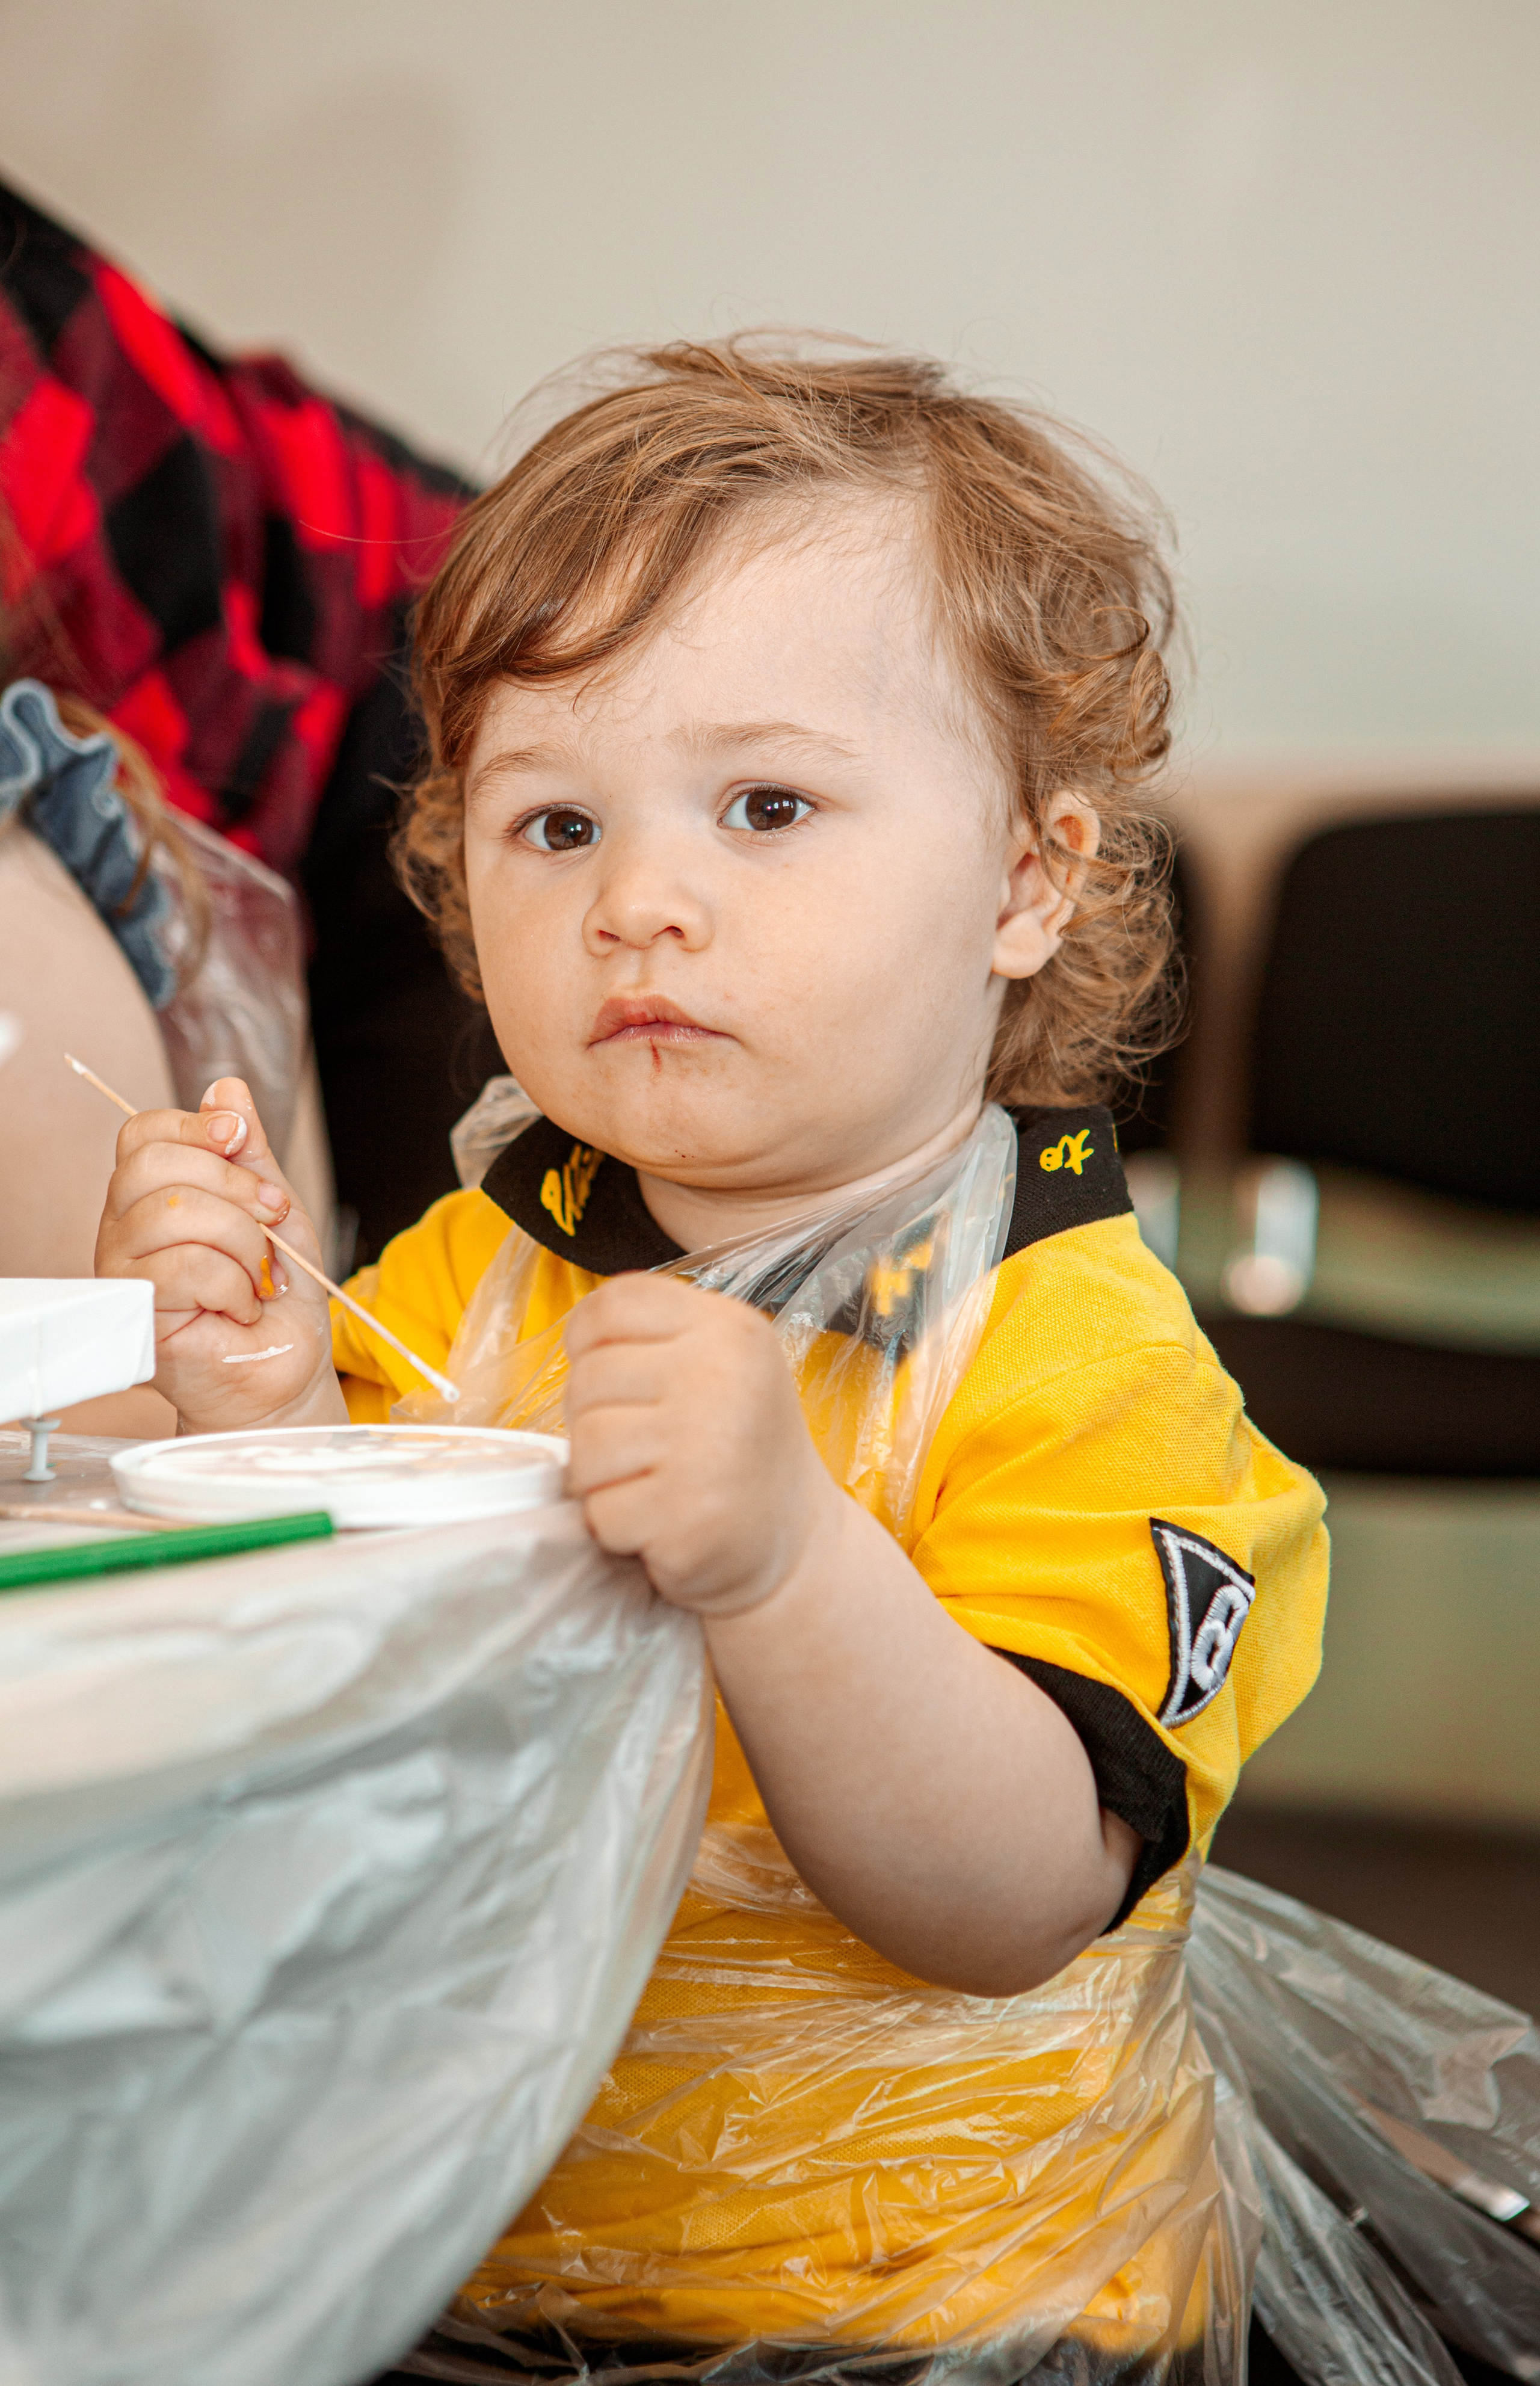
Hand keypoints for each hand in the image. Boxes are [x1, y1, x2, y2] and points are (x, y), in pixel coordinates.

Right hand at [95, 1075, 340, 1432]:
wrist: (286, 1366)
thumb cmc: (277, 1294)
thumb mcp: (274, 1207)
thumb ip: (248, 1152)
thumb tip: (225, 1089)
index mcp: (151, 1196)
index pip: (143, 1134)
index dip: (194, 1128)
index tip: (240, 1141)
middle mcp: (125, 1230)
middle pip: (153, 1165)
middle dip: (235, 1185)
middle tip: (273, 1220)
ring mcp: (125, 1274)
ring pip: (174, 1213)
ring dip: (243, 1242)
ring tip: (261, 1274)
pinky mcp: (138, 1317)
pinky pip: (185, 1267)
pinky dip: (235, 1284)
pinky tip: (242, 1306)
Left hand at [564, 1274, 842, 1615]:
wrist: (800, 1541)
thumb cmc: (741, 1448)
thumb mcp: (722, 1363)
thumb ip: (658, 1338)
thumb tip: (576, 1344)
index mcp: (728, 1329)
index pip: (611, 1305)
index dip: (587, 1343)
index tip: (614, 1379)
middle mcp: (721, 1378)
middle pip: (587, 1380)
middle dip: (595, 1422)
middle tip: (645, 1449)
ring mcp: (706, 1450)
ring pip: (585, 1448)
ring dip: (601, 1479)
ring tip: (651, 1485)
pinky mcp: (689, 1518)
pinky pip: (600, 1513)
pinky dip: (618, 1529)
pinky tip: (661, 1524)